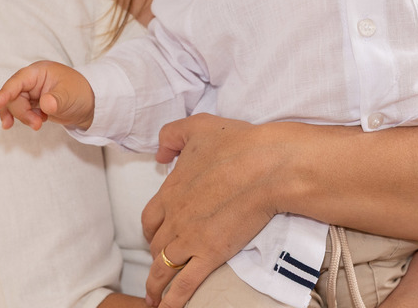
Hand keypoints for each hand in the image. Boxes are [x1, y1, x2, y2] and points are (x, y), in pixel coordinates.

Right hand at [0, 60, 94, 130]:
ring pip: (14, 105)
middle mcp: (32, 80)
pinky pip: (20, 111)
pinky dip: (24, 119)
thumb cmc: (80, 93)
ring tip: (38, 125)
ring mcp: (31, 92)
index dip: (5, 93)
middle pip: (13, 97)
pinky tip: (36, 123)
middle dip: (21, 113)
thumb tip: (46, 104)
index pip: (17, 81)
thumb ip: (56, 100)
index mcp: (39, 72)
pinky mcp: (32, 103)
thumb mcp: (69, 96)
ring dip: (23, 117)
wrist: (89, 104)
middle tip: (37, 124)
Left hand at [141, 114, 280, 307]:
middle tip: (162, 265)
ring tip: (155, 300)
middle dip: (157, 256)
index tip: (157, 235)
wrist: (266, 165)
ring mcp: (190, 238)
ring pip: (163, 269)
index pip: (151, 218)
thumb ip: (172, 136)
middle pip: (157, 245)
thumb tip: (159, 154)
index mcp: (171, 190)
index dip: (152, 229)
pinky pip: (184, 285)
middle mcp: (175, 217)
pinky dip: (173, 301)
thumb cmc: (237, 143)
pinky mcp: (210, 254)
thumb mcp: (198, 127)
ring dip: (157, 286)